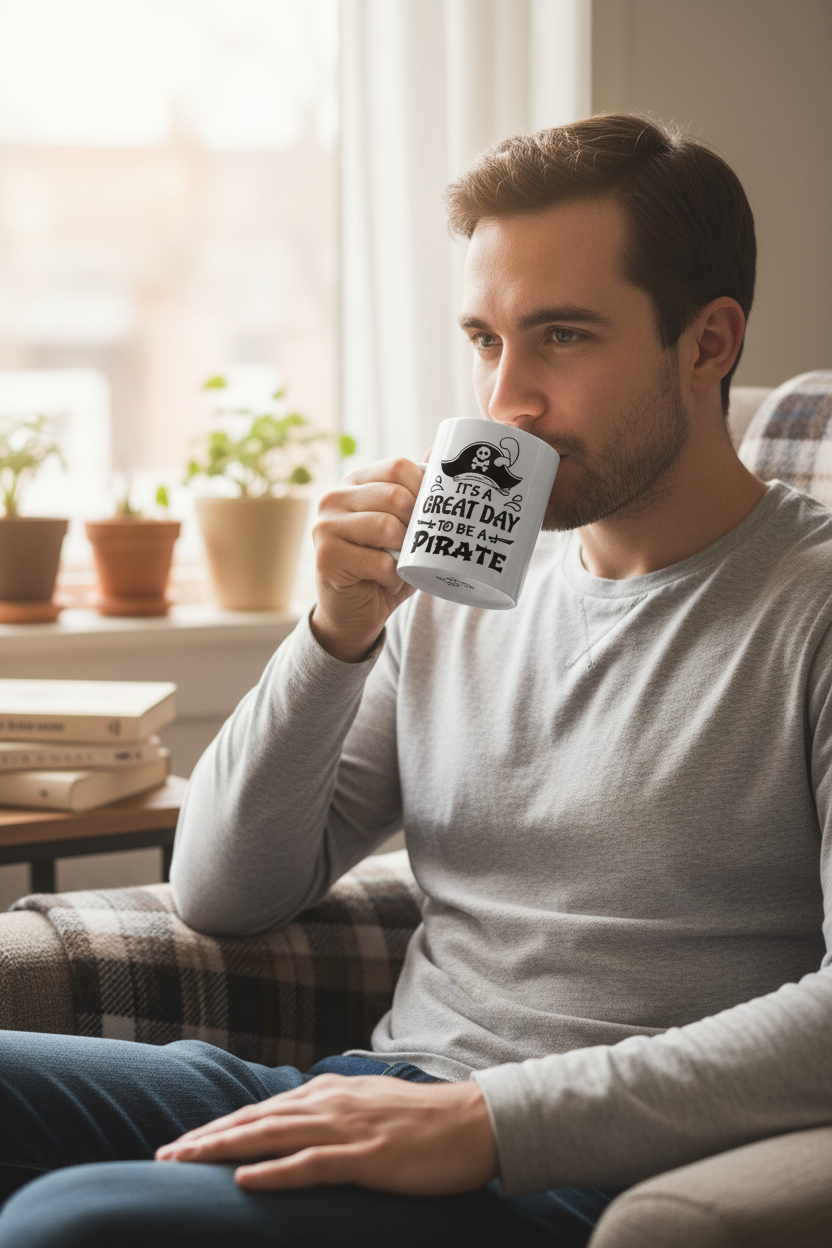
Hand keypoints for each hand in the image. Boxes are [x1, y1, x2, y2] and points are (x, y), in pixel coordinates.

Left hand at [155, 1073, 497, 1195]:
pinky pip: (312, 1166)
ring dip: (224, 1150)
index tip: (182, 1143)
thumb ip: (331, 1114)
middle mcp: (330, 1105)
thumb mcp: (368, 1109)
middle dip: (206, 1138)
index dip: (219, 1127)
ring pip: (272, 1137)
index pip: (261, 1111)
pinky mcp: (367, 1159)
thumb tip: (296, 1126)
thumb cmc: (423, 1122)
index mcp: (329, 1094)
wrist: (475, 1122)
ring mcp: (347, 1130)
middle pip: (255, 1121)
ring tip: (185, 1162)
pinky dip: (275, 1172)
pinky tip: (245, 1180)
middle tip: (164, 1156)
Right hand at [311, 457, 424, 662]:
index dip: (424, 490)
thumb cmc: (384, 565)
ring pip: (387, 527)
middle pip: (395, 496)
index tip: (431, 514)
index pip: (398, 467)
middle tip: (416, 545)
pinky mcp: (326, 557)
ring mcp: (325, 526)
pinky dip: (393, 577)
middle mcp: (334, 498)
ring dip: (405, 553)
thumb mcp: (405, 525)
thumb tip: (439, 450)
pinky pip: (379, 562)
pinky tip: (386, 581)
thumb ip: (417, 492)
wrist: (355, 612)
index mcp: (355, 482)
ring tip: (400, 564)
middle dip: (417, 524)